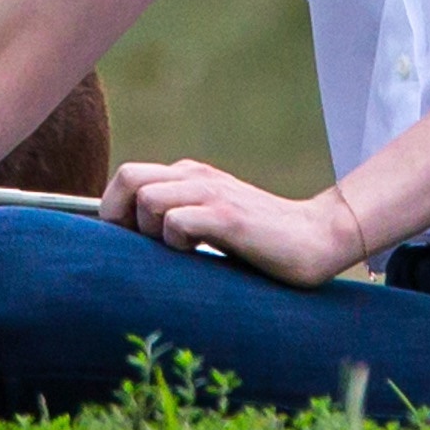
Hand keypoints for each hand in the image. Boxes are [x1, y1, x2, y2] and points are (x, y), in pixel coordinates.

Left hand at [98, 158, 365, 285]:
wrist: (315, 238)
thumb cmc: (259, 239)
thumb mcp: (211, 219)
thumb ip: (178, 215)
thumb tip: (130, 238)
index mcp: (188, 175)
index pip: (127, 176)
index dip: (114, 211)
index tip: (127, 244)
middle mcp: (196, 176)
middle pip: (128, 178)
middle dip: (120, 217)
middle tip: (140, 248)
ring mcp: (213, 194)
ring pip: (148, 198)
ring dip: (150, 231)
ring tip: (177, 251)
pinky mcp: (228, 217)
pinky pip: (178, 221)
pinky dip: (177, 242)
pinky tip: (198, 254)